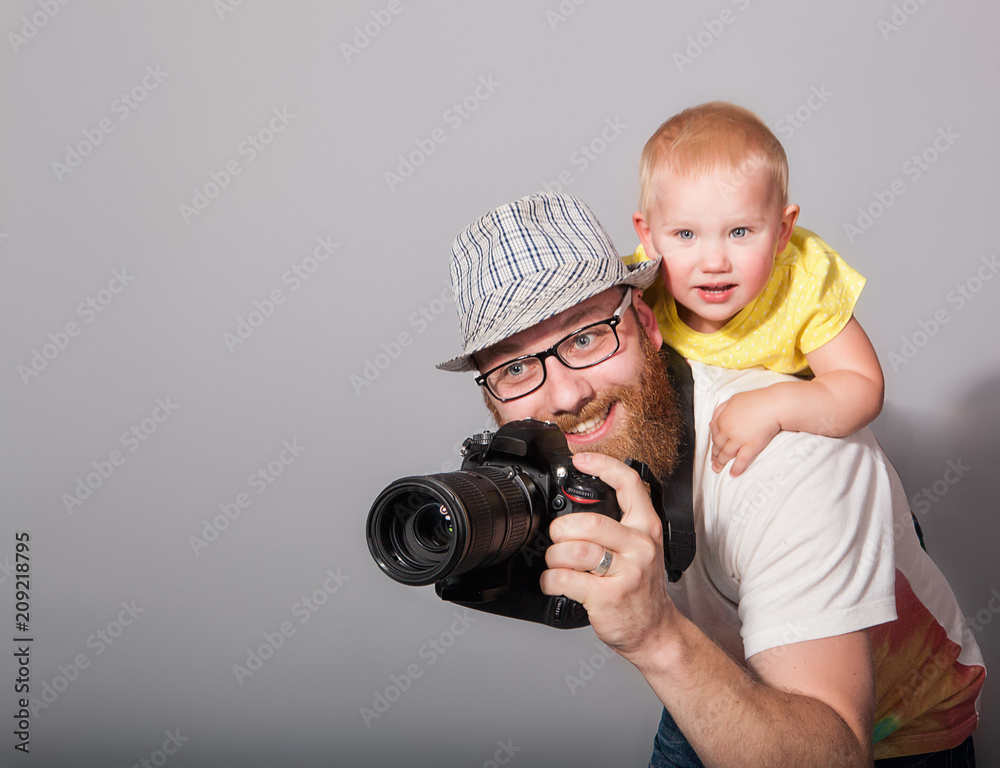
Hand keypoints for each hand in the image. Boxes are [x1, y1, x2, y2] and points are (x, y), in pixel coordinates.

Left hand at [539, 452, 675, 658]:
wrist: (654, 630)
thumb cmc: (639, 588)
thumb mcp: (640, 549)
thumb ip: (618, 525)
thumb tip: (577, 506)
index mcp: (646, 528)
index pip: (629, 484)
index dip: (603, 465)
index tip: (580, 460)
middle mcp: (640, 546)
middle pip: (590, 522)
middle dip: (562, 530)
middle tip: (558, 539)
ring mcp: (627, 572)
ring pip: (575, 550)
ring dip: (555, 557)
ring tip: (557, 563)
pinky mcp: (609, 596)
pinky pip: (565, 579)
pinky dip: (550, 580)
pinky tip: (555, 583)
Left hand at [710, 389, 781, 476]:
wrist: (774, 405)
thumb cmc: (757, 400)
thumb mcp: (733, 400)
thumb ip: (720, 410)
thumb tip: (711, 422)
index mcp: (723, 418)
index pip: (714, 433)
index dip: (714, 442)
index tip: (714, 447)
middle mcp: (728, 430)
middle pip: (718, 445)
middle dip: (714, 455)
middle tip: (714, 462)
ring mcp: (738, 439)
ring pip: (726, 454)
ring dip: (720, 463)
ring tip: (718, 469)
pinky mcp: (750, 446)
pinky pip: (740, 460)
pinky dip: (736, 468)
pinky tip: (733, 474)